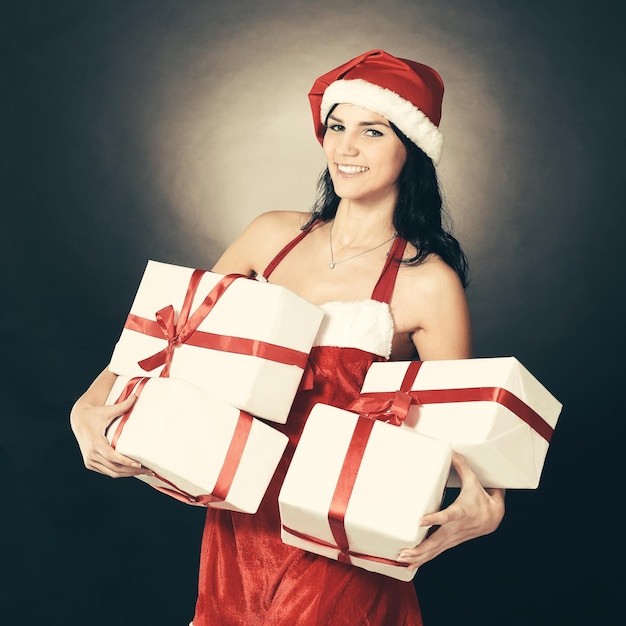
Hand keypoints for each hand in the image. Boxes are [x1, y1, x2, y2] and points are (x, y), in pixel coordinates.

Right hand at [70, 394, 152, 478]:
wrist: (78, 420)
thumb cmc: (95, 414)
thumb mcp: (107, 410)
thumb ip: (122, 406)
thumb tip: (136, 396)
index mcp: (95, 443)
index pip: (112, 457)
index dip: (126, 462)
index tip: (139, 465)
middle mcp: (91, 455)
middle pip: (115, 468)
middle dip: (132, 471)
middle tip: (149, 471)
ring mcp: (90, 461)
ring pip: (112, 473)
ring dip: (128, 474)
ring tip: (145, 472)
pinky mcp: (90, 463)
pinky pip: (107, 471)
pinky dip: (120, 472)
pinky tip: (132, 471)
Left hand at [397, 451, 504, 570]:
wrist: (495, 519)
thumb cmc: (483, 500)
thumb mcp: (474, 482)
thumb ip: (462, 466)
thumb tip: (453, 450)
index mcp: (460, 513)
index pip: (446, 517)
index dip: (434, 520)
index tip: (420, 521)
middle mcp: (454, 529)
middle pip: (436, 541)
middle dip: (419, 549)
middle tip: (403, 552)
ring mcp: (452, 538)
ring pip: (434, 550)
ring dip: (418, 556)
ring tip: (402, 559)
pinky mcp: (450, 542)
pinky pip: (435, 552)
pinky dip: (423, 559)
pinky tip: (411, 564)